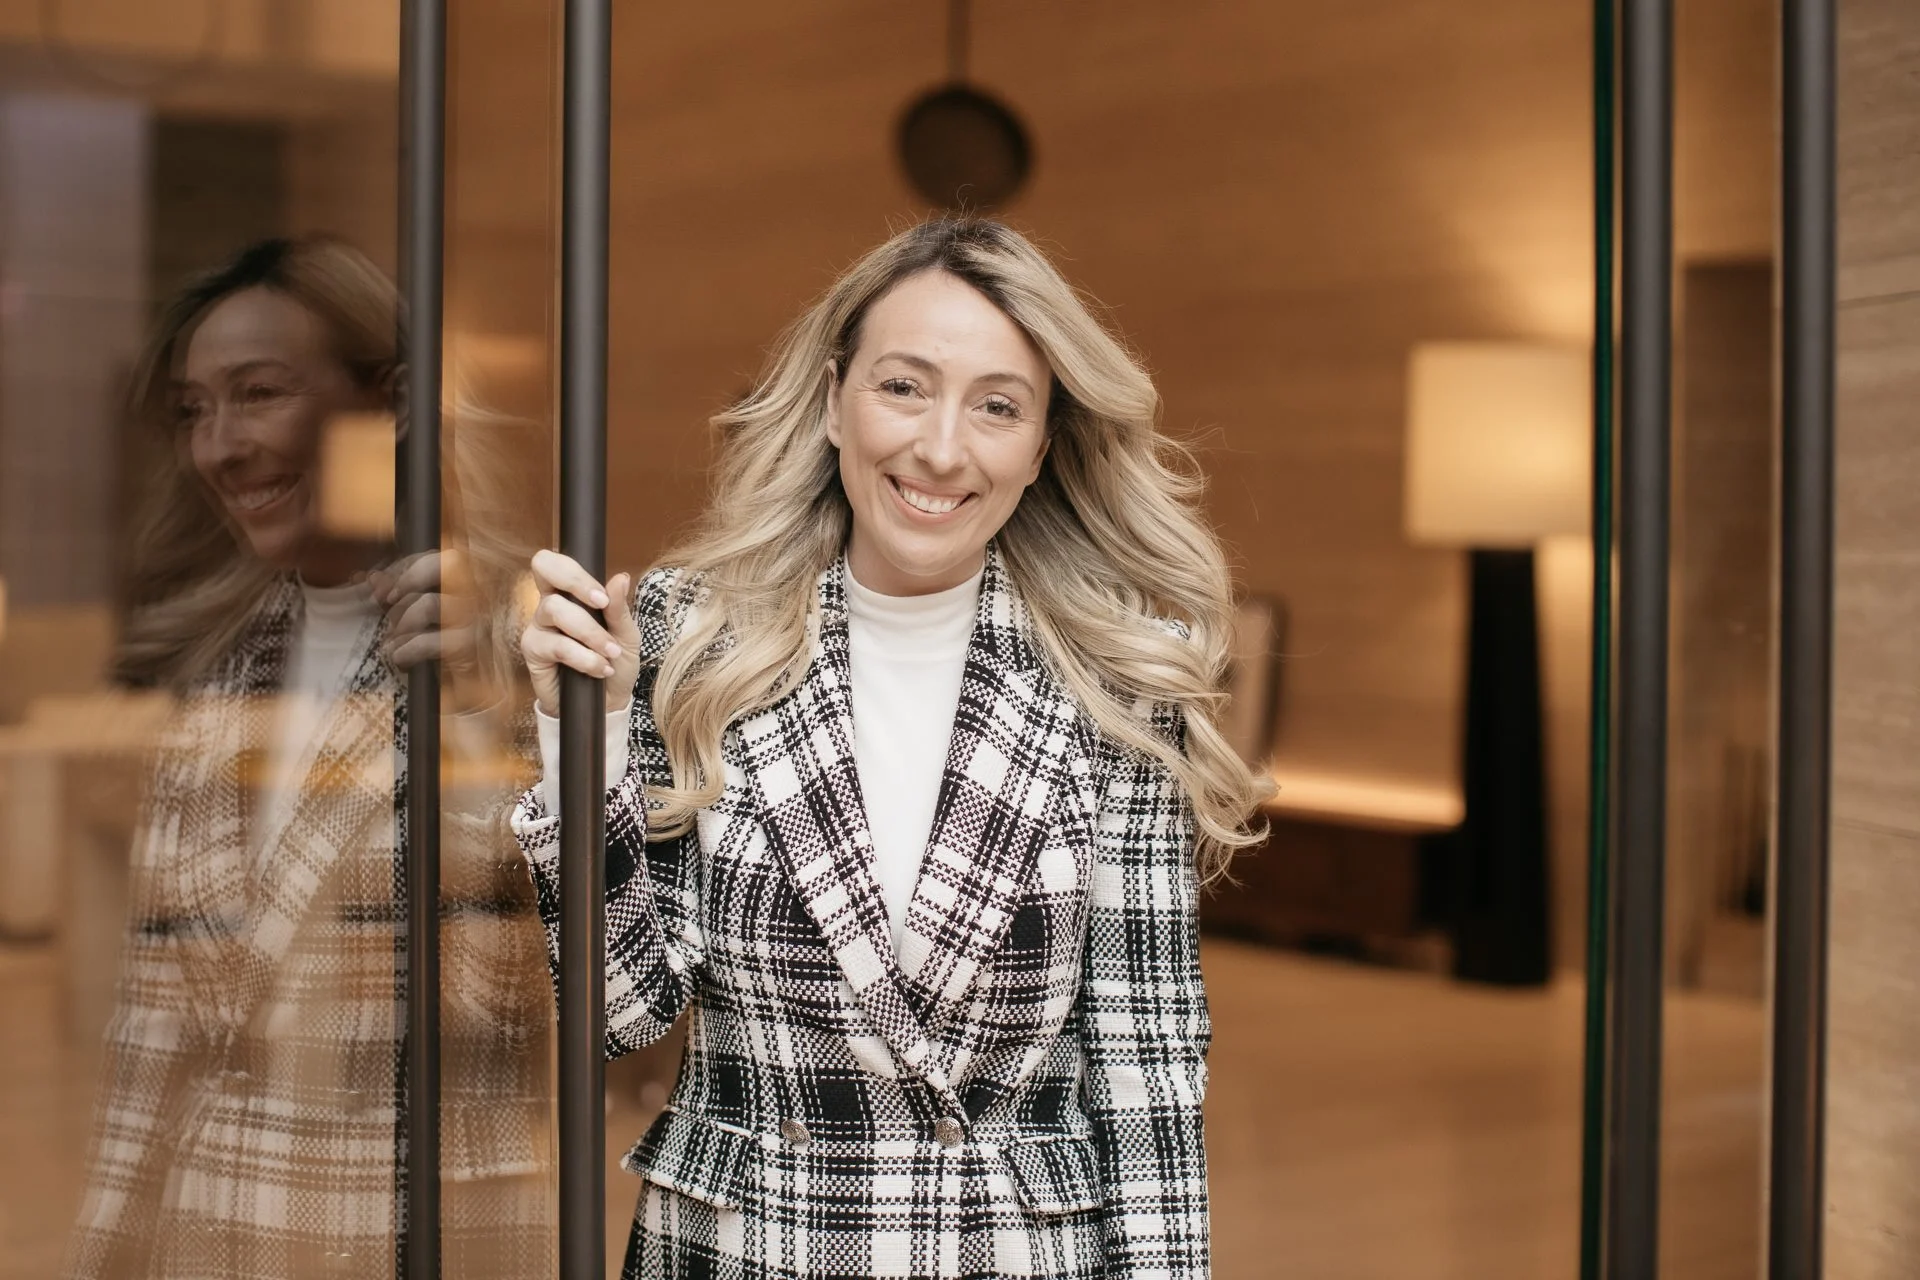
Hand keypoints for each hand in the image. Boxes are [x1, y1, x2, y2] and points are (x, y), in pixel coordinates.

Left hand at [370, 548, 497, 714]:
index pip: (441, 556)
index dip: (404, 566)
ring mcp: (480, 622)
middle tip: (386, 607)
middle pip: (445, 566)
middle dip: (404, 586)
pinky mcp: (472, 651)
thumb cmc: (442, 656)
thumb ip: (396, 595)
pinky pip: (429, 642)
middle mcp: (482, 597)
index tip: (378, 584)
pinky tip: (401, 660)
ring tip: (394, 641)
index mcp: (470, 585)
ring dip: (402, 622)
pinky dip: (406, 651)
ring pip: (431, 604)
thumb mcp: (415, 620)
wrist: (471, 702)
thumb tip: (370, 577)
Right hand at [520, 549, 639, 717]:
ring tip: (610, 653)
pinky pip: (556, 645)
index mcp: (571, 592)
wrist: (608, 702)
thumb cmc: (615, 662)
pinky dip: (583, 657)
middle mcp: (550, 604)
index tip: (602, 597)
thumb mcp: (626, 635)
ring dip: (589, 632)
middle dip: (576, 583)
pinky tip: (599, 669)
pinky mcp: (533, 652)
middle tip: (602, 605)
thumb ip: (619, 608)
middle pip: (544, 567)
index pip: (558, 562)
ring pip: (555, 610)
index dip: (574, 570)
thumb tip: (620, 577)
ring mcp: (539, 627)